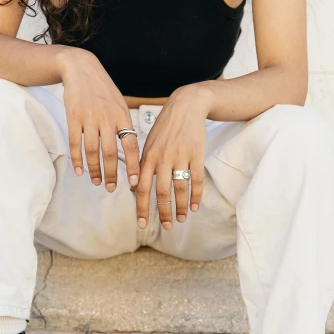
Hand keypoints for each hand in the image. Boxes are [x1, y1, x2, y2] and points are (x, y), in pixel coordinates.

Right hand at [60, 47, 139, 190]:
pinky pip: (75, 143)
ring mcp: (89, 118)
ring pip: (92, 151)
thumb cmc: (103, 90)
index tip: (135, 182)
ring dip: (94, 170)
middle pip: (111, 153)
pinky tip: (79, 171)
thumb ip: (124, 126)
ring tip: (96, 182)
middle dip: (112, 174)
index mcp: (122, 116)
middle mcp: (107, 118)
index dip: (134, 165)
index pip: (131, 145)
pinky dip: (77, 159)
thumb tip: (131, 153)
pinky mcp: (73, 118)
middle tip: (111, 188)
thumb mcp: (120, 104)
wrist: (81, 69)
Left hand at [134, 85, 212, 229]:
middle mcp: (162, 158)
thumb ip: (144, 166)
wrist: (186, 106)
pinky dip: (196, 195)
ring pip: (179, 188)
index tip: (142, 224)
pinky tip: (195, 206)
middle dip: (163, 212)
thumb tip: (137, 189)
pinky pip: (196, 179)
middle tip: (167, 226)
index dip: (142, 208)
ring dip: (181, 206)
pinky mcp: (196, 154)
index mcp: (148, 157)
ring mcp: (180, 156)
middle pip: (161, 192)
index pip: (142, 188)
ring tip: (182, 219)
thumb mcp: (149, 143)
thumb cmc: (165, 128)